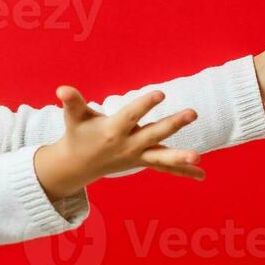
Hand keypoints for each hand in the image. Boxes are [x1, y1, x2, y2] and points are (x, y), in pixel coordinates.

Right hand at [33, 87, 205, 199]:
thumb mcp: (74, 117)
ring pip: (162, 156)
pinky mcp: (143, 161)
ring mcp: (137, 156)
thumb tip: (62, 89)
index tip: (161, 93)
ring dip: (181, 158)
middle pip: (153, 134)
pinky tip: (202, 176)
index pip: (132, 115)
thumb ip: (72, 102)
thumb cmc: (78, 134)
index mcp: (113, 131)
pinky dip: (182, 172)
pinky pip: (164, 168)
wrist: (78, 165)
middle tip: (192, 114)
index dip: (145, 104)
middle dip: (173, 124)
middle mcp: (128, 145)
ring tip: (199, 157)